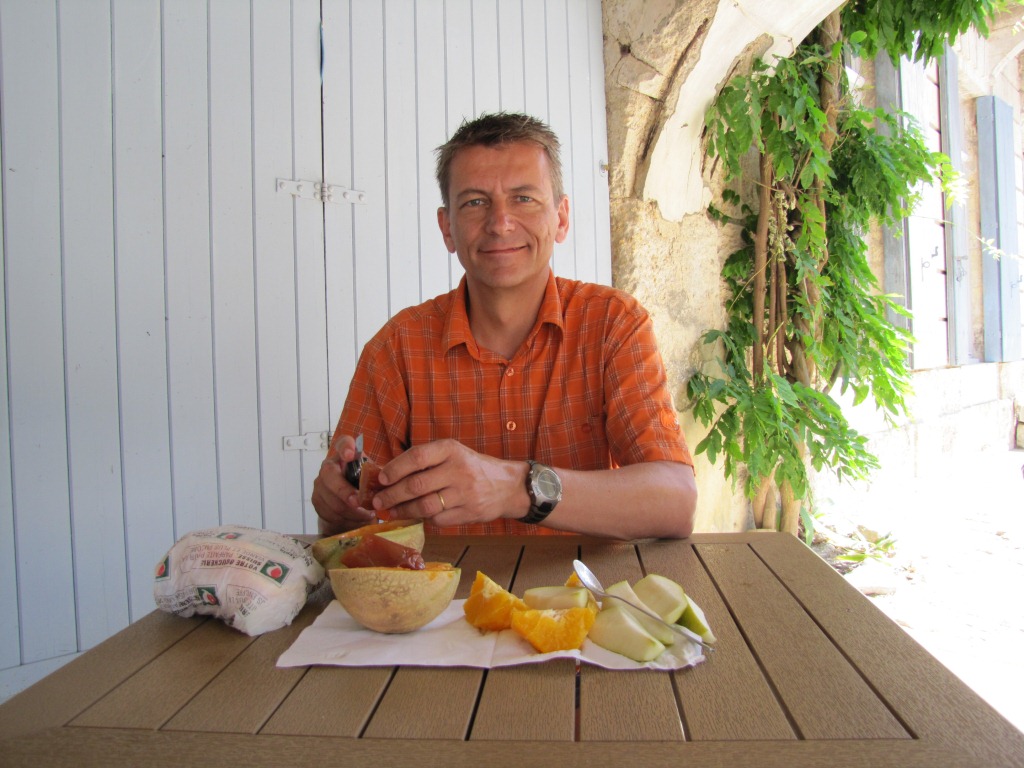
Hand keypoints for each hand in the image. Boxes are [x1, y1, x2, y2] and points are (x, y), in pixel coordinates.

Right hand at [311, 434, 377, 533]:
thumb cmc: (363, 489)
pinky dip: (345, 518)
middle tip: (357, 501)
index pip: (343, 443)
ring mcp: (320, 483)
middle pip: (329, 474)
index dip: (345, 447)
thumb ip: (377, 477)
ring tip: (366, 514)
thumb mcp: (372, 480)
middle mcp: (330, 466)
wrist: (348, 510)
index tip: (350, 454)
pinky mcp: (317, 500)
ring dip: (349, 509)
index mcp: (346, 456)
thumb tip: (390, 481)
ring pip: (330, 497)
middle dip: (343, 490)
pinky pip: (329, 511)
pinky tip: (356, 519)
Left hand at [371, 439, 528, 526]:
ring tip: (390, 512)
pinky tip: (416, 516)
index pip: (418, 457)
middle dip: (392, 495)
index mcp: (451, 450)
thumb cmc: (471, 467)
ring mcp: (465, 493)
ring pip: (425, 506)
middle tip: (378, 501)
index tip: (382, 479)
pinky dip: (423, 519)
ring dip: (403, 511)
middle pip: (417, 485)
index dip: (396, 468)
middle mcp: (459, 470)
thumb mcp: (452, 454)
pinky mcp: (469, 513)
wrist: (507, 486)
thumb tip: (388, 475)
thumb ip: (425, 461)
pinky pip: (438, 519)